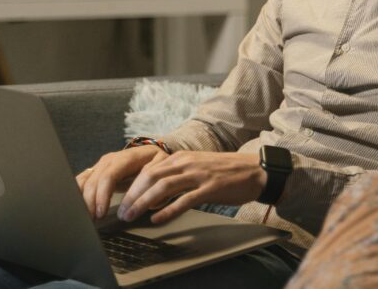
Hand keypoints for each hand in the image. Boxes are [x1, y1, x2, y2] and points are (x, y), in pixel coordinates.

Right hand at [77, 146, 164, 219]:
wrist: (150, 152)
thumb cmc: (156, 162)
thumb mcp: (161, 168)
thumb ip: (153, 182)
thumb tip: (148, 201)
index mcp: (126, 158)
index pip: (109, 175)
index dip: (103, 194)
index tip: (101, 212)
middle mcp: (110, 160)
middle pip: (94, 180)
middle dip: (90, 202)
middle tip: (92, 220)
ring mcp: (101, 165)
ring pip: (85, 180)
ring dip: (81, 199)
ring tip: (84, 216)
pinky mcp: (96, 171)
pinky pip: (82, 180)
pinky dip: (77, 193)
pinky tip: (76, 205)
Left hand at [118, 151, 266, 224]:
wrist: (256, 170)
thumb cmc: (226, 172)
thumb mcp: (197, 167)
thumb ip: (177, 176)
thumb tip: (155, 193)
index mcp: (182, 157)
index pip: (149, 169)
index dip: (132, 185)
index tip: (122, 200)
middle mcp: (188, 163)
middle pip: (151, 177)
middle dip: (133, 195)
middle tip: (122, 212)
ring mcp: (199, 175)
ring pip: (164, 187)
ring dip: (144, 203)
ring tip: (132, 216)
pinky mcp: (211, 188)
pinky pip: (185, 200)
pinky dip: (168, 210)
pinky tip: (157, 220)